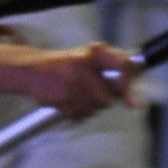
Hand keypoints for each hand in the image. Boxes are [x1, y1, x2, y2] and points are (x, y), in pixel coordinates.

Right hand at [0, 41, 135, 117]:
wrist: (33, 71)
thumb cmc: (66, 65)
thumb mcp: (92, 58)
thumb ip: (117, 72)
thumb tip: (135, 103)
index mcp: (93, 52)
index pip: (123, 65)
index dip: (127, 82)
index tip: (128, 93)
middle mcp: (83, 64)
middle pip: (109, 96)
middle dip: (103, 98)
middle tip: (90, 89)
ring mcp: (70, 81)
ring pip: (95, 107)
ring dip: (89, 106)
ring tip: (77, 93)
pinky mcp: (60, 97)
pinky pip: (81, 114)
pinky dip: (77, 112)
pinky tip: (69, 100)